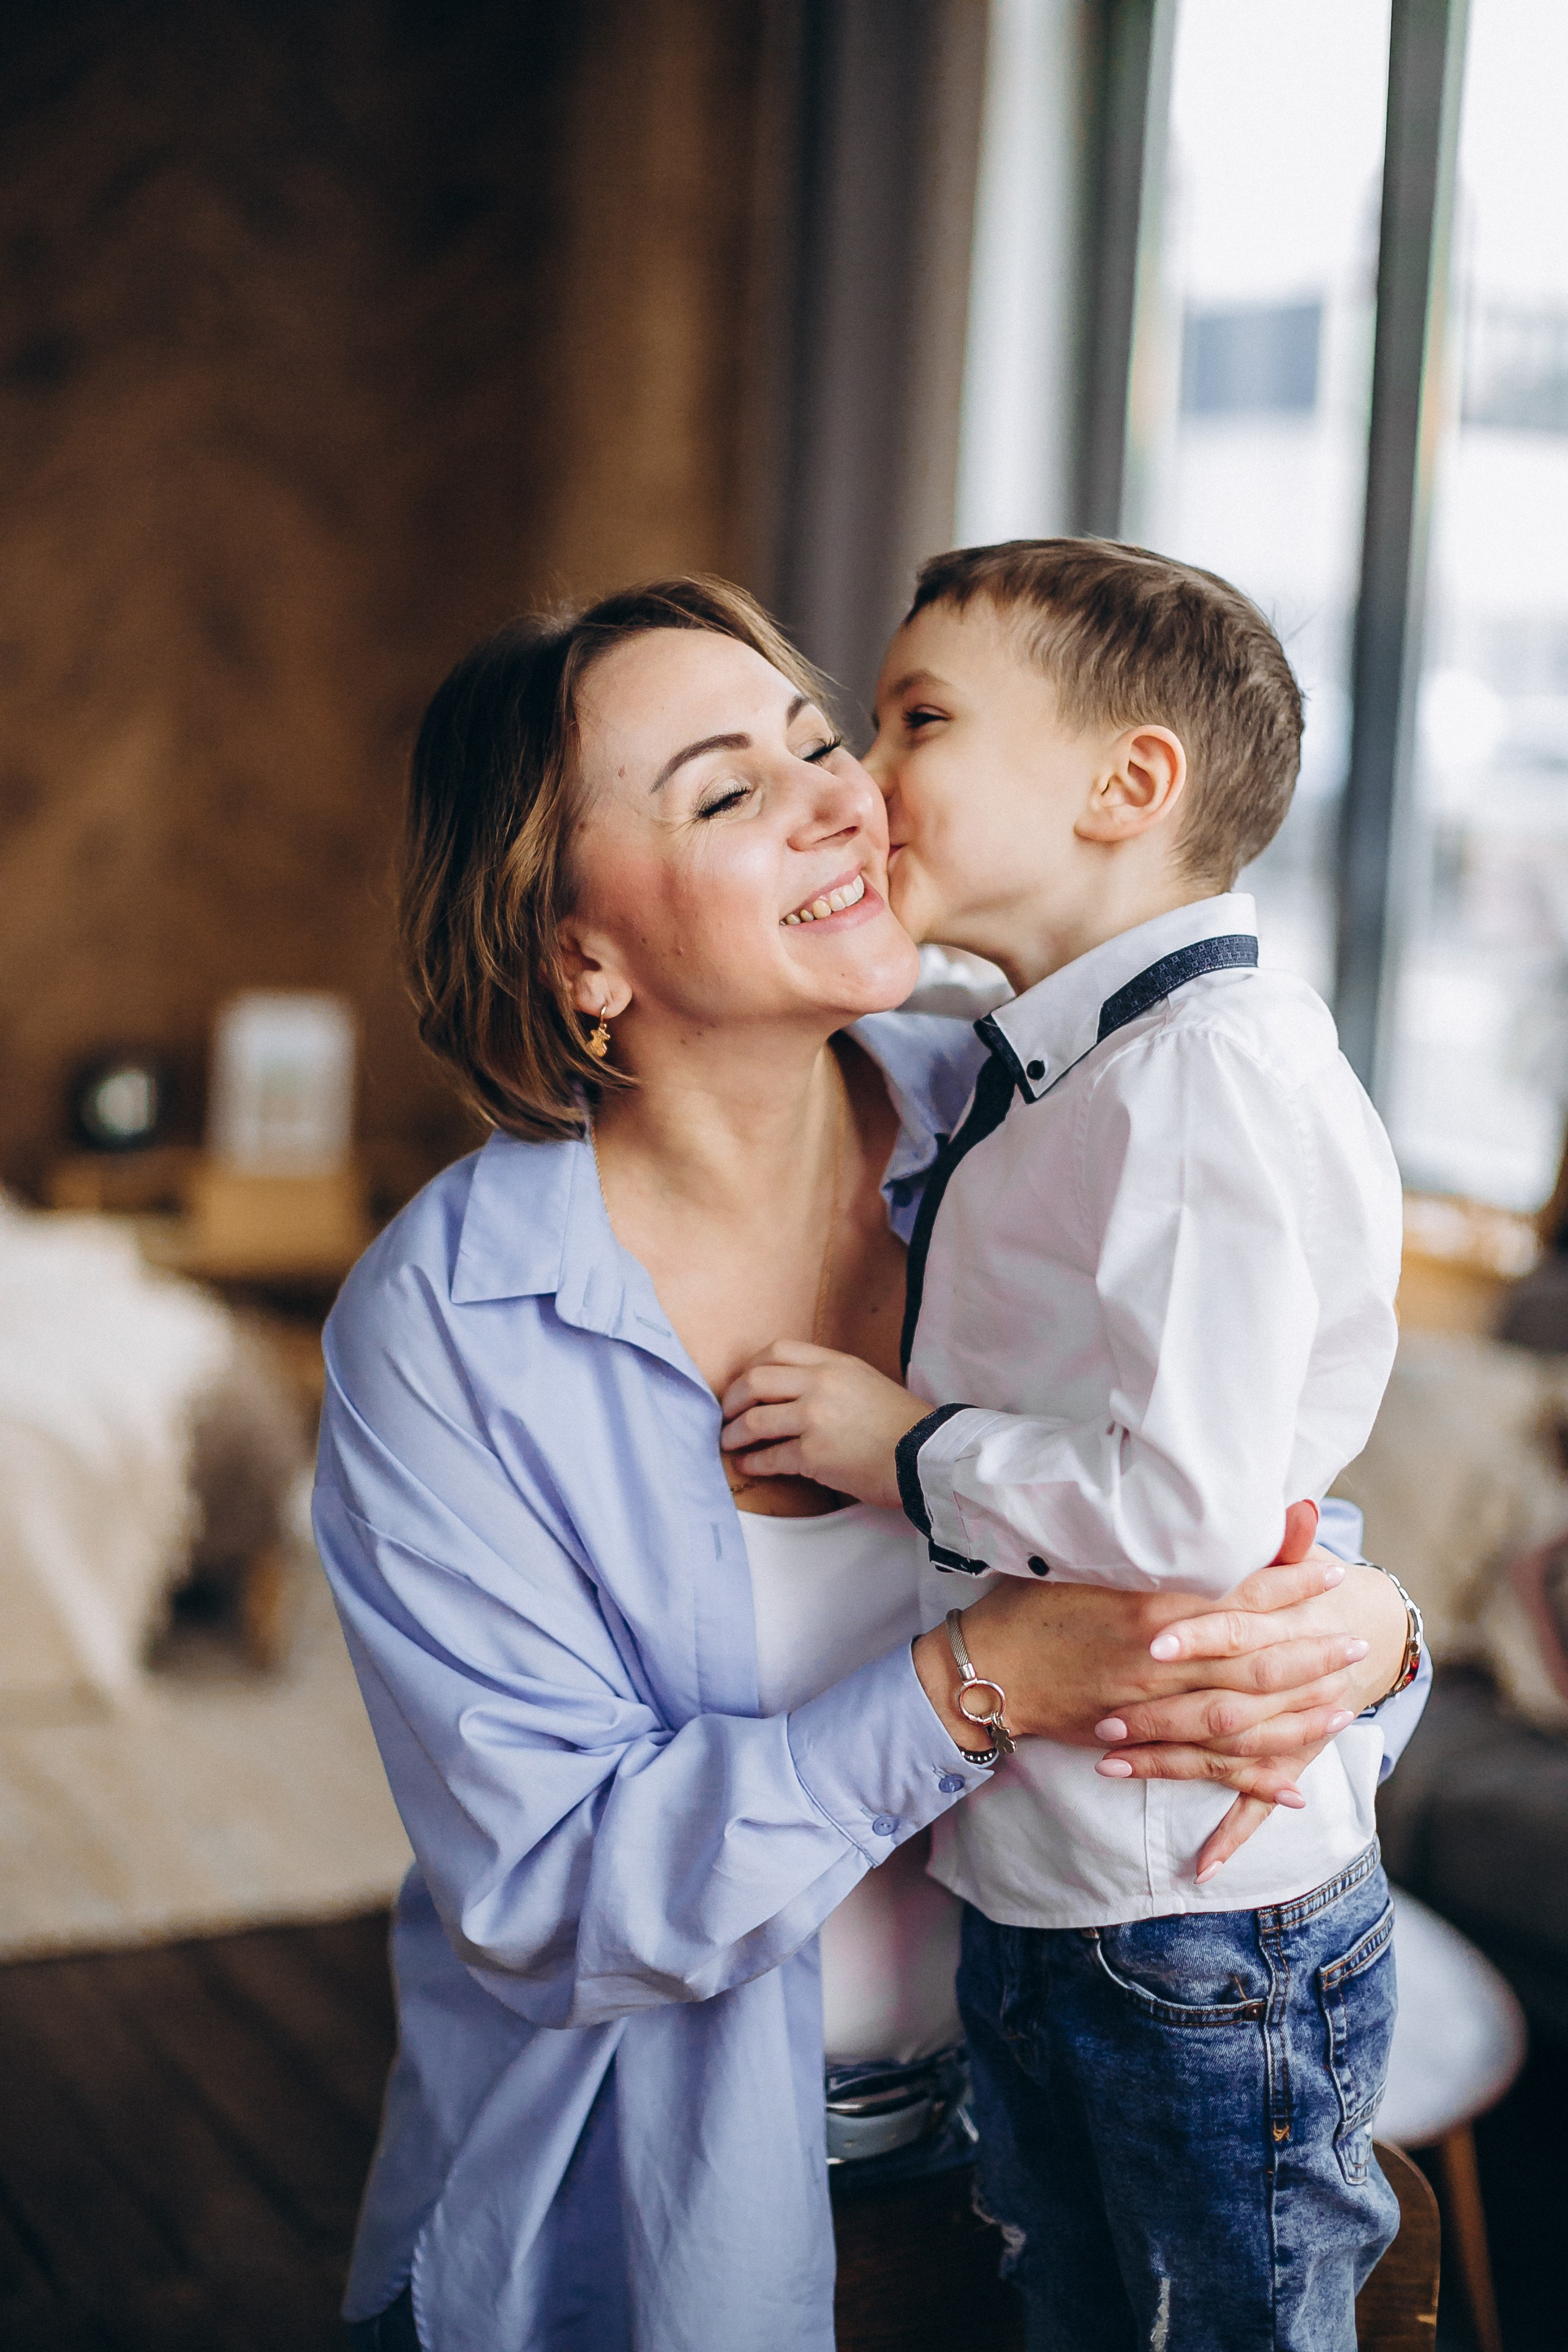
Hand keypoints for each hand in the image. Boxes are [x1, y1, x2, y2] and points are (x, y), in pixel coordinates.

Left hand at [720, 1341, 928, 1507]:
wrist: (926, 1456)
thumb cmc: (901, 1424)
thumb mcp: (865, 1382)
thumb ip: (829, 1379)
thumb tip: (791, 1391)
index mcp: (835, 1363)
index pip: (777, 1350)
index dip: (750, 1367)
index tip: (743, 1384)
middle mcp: (821, 1384)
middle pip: (755, 1380)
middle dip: (733, 1399)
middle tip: (726, 1414)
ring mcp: (815, 1418)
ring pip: (755, 1419)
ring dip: (735, 1433)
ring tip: (729, 1442)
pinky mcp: (814, 1454)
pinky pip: (769, 1456)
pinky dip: (753, 1461)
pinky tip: (748, 1464)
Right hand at [912, 1550, 1367, 1766]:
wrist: (985, 1670)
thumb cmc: (1031, 1605)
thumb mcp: (1085, 1561)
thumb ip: (1144, 1550)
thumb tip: (1194, 1524)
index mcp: (1149, 1609)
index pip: (1233, 1596)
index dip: (1286, 1587)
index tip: (1329, 1575)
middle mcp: (1157, 1662)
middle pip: (1251, 1661)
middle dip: (1310, 1654)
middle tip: (1357, 1645)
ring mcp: (1149, 1709)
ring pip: (1240, 1718)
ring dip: (1296, 1716)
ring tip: (1344, 1707)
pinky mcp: (1139, 1742)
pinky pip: (1207, 1767)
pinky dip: (1253, 1779)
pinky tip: (1294, 1786)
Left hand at [1087, 1552, 1408, 1878]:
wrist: (1361, 1630)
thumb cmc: (1307, 1588)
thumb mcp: (1289, 1559)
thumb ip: (1279, 1539)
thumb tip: (1294, 1501)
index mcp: (1276, 1628)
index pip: (1235, 1630)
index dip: (1196, 1635)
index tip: (1148, 1641)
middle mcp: (1280, 1686)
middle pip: (1219, 1703)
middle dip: (1158, 1715)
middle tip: (1102, 1721)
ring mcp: (1285, 1730)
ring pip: (1223, 1753)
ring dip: (1166, 1761)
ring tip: (1107, 1763)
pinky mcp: (1285, 1759)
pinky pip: (1256, 1803)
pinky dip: (1232, 1835)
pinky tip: (1200, 1868)